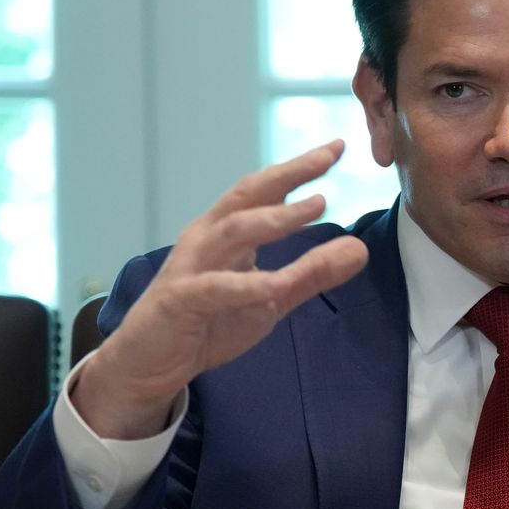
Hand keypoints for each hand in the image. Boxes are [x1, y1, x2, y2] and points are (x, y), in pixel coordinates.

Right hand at [73, 141, 370, 438]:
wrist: (149, 362)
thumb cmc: (207, 321)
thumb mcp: (271, 296)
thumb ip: (311, 273)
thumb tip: (359, 248)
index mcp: (227, 232)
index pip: (265, 190)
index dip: (300, 167)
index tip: (337, 146)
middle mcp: (207, 239)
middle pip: (247, 195)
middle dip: (288, 173)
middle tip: (327, 157)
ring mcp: (191, 267)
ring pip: (232, 231)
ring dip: (274, 218)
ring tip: (315, 206)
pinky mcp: (179, 301)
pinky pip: (214, 289)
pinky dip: (246, 286)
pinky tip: (275, 285)